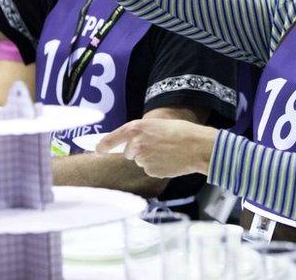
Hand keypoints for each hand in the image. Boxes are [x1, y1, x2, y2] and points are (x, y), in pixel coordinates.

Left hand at [97, 118, 217, 177]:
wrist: (197, 146)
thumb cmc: (182, 132)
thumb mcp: (158, 125)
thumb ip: (142, 133)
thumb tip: (133, 145)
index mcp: (136, 128)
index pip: (111, 138)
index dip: (103, 145)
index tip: (98, 150)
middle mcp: (135, 144)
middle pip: (129, 152)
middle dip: (138, 150)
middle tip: (158, 145)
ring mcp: (142, 159)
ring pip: (140, 161)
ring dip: (150, 158)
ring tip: (167, 151)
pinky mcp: (150, 171)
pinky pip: (150, 169)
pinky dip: (158, 166)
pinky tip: (170, 160)